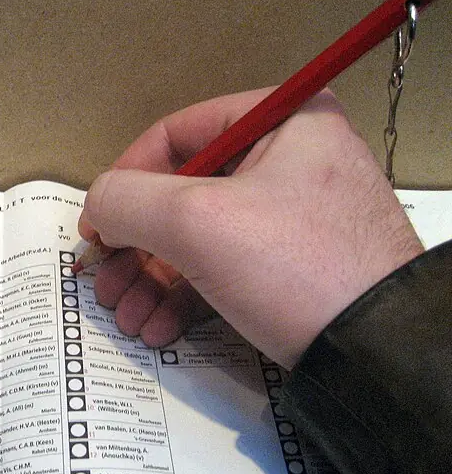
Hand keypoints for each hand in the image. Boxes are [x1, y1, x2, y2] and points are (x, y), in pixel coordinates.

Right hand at [78, 88, 423, 368]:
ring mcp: (292, 217)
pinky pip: (224, 268)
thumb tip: (96, 205)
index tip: (96, 225)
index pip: (178, 132)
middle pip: (183, 194)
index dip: (125, 178)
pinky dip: (185, 298)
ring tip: (126, 316)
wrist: (376, 353)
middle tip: (105, 283)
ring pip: (199, 238)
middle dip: (136, 248)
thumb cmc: (294, 267)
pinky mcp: (292, 265)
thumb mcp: (198, 223)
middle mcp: (289, 160)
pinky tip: (158, 328)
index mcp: (282, 121)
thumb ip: (128, 200)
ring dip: (152, 281)